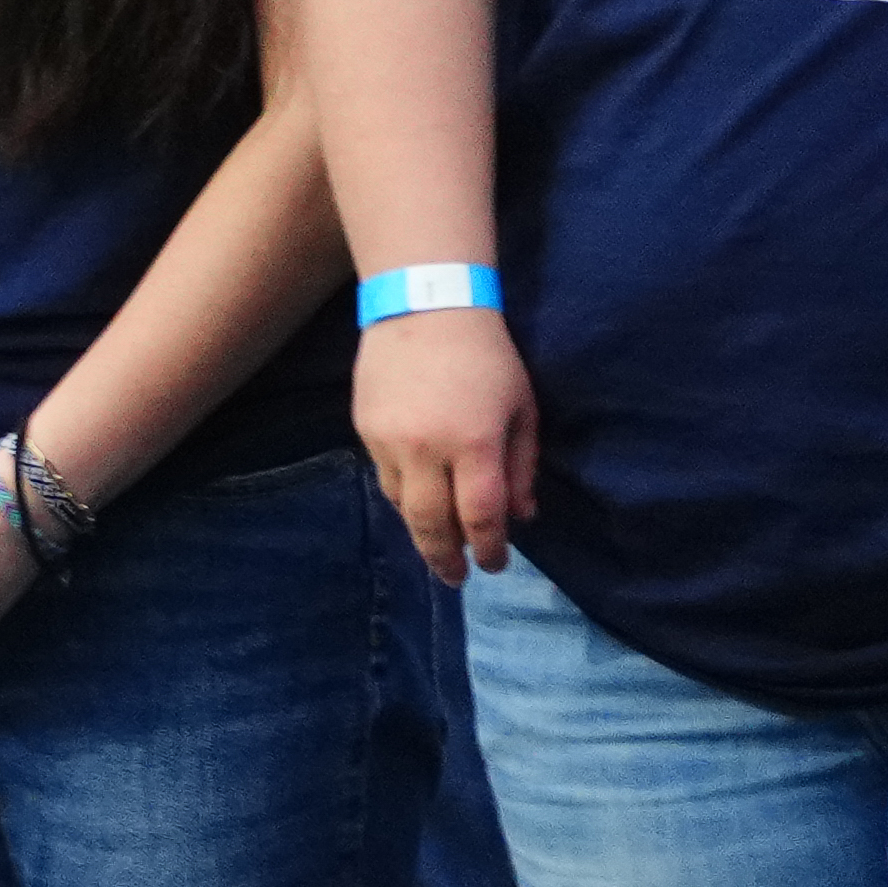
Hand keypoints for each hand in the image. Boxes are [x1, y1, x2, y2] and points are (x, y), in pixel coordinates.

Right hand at [358, 304, 534, 587]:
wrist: (424, 307)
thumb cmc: (488, 357)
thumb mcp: (522, 409)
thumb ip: (522, 466)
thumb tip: (521, 516)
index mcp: (475, 443)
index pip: (481, 516)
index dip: (490, 548)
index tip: (494, 566)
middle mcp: (427, 450)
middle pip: (432, 524)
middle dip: (446, 557)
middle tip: (456, 578)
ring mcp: (389, 442)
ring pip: (402, 505)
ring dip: (421, 530)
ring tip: (437, 546)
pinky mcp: (365, 431)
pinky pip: (384, 478)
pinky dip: (404, 497)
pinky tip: (417, 502)